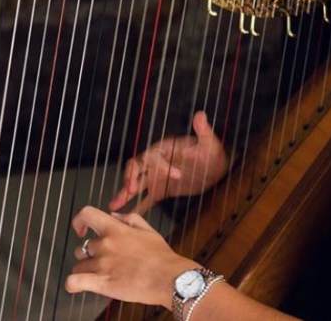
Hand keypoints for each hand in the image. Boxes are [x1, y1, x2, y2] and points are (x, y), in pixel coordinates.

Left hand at [66, 206, 196, 308]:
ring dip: (86, 270)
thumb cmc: (161, 256)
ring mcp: (101, 264)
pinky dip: (72, 284)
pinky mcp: (100, 283)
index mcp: (116, 229)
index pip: (87, 215)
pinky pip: (73, 282)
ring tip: (99, 275)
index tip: (81, 230)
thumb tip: (114, 215)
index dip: (79, 221)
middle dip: (88, 255)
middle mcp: (105, 244)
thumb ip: (130, 219)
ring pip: (79, 266)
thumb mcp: (148, 230)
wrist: (168, 278)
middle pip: (82, 247)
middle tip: (100, 261)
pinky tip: (78, 285)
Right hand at [109, 111, 228, 213]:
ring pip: (137, 184)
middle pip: (137, 167)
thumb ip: (203, 130)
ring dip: (125, 193)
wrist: (216, 168)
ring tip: (114, 205)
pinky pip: (146, 199)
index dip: (162, 165)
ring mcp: (157, 176)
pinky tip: (125, 216)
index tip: (177, 175)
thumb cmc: (212, 152)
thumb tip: (201, 115)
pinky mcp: (161, 190)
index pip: (155, 155)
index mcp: (165, 148)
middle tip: (130, 190)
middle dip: (131, 178)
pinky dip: (137, 206)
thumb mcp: (209, 142)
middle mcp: (157, 161)